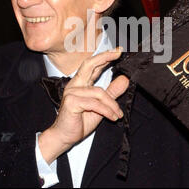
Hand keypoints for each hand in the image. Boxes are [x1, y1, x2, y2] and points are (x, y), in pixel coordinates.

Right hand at [39, 48, 129, 163]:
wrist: (64, 137)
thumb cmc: (79, 122)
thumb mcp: (101, 106)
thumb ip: (112, 92)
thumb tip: (124, 80)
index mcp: (80, 83)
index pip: (92, 65)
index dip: (105, 56)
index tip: (118, 51)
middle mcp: (75, 85)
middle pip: (89, 65)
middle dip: (104, 57)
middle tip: (118, 53)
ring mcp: (72, 92)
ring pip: (99, 92)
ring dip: (112, 104)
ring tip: (117, 114)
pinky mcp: (72, 102)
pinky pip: (95, 104)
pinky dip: (107, 110)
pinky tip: (113, 117)